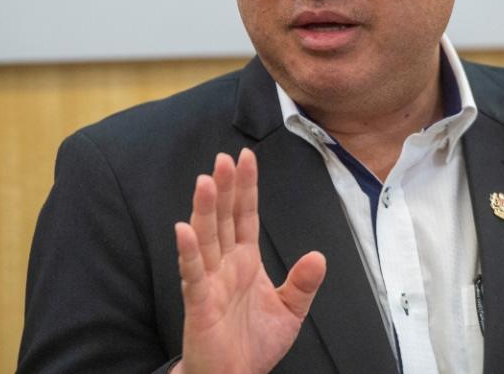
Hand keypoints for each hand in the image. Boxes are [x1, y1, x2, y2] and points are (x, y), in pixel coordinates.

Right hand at [171, 148, 326, 373]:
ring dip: (204, 209)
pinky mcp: (199, 303)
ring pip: (206, 238)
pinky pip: (193, 274)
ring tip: (205, 180)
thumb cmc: (254, 345)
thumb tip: (319, 256)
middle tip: (224, 159)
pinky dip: (188, 252)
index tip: (246, 158)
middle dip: (224, 188)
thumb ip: (302, 283)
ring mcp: (211, 282)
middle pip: (223, 218)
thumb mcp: (289, 311)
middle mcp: (226, 265)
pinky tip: (184, 229)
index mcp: (246, 261)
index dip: (246, 187)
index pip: (245, 216)